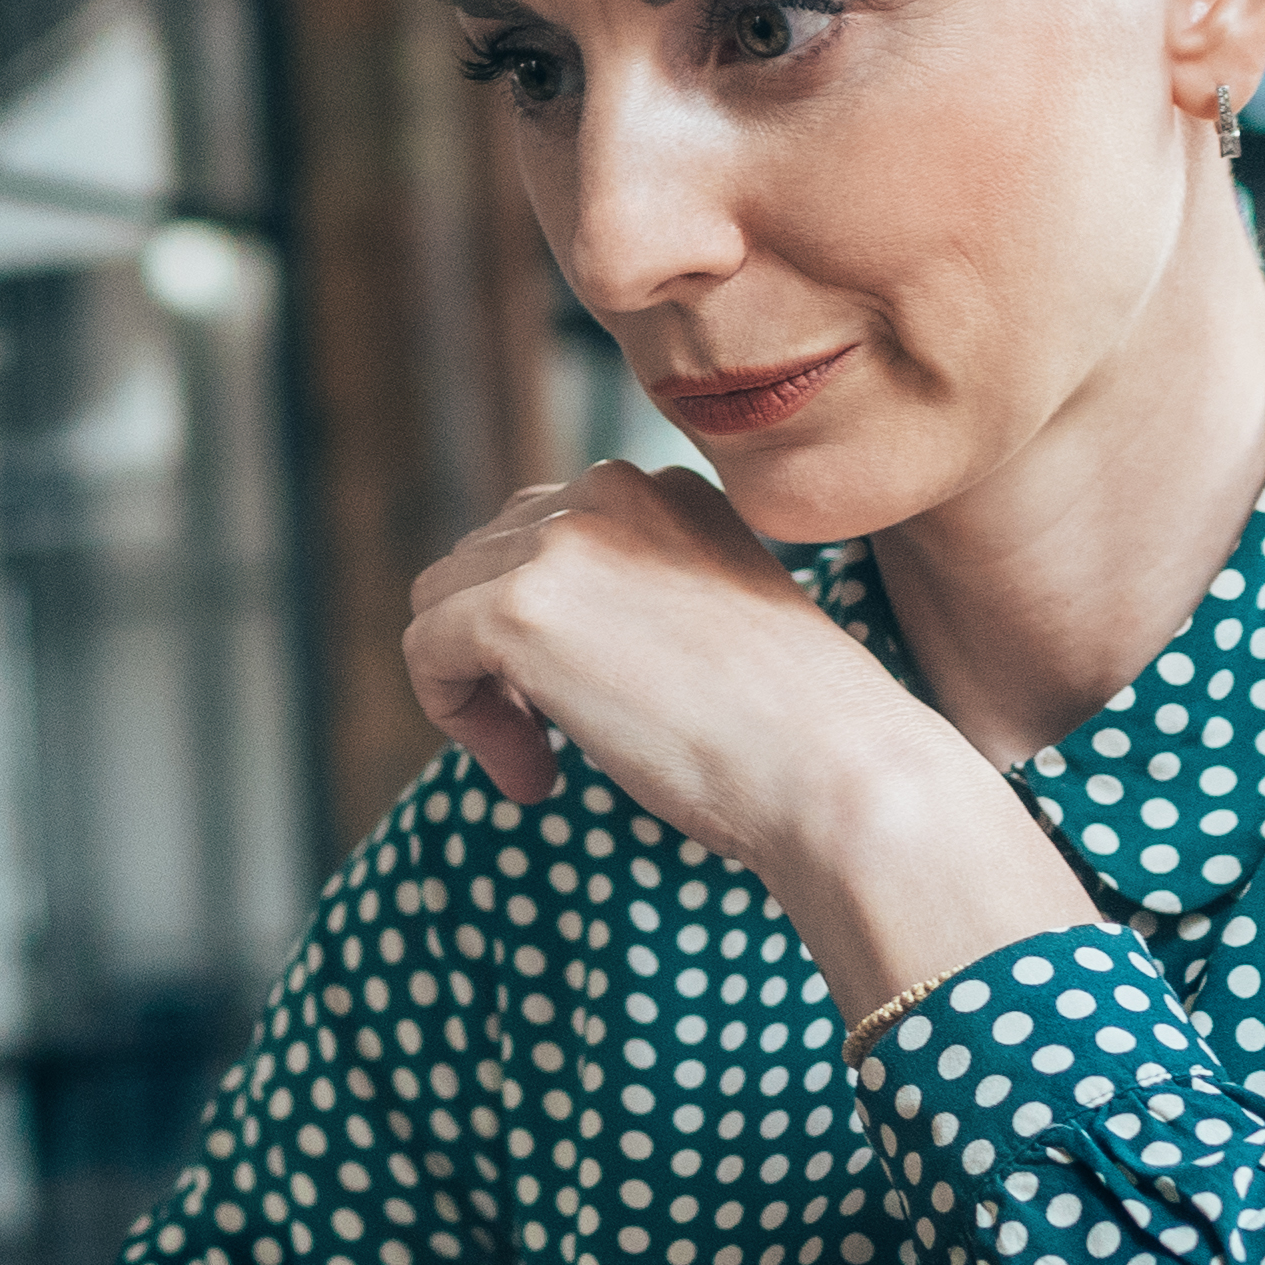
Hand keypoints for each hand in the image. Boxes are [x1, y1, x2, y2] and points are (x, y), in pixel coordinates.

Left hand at [403, 459, 867, 823]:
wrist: (838, 768)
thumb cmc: (800, 730)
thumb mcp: (711, 624)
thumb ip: (634, 600)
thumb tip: (552, 635)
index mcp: (665, 488)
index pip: (543, 533)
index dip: (541, 629)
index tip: (583, 709)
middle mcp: (610, 488)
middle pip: (480, 562)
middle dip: (498, 658)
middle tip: (552, 747)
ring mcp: (561, 542)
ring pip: (441, 603)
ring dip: (475, 690)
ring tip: (540, 764)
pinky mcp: (518, 608)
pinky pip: (426, 652)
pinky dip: (455, 719)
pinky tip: (530, 777)